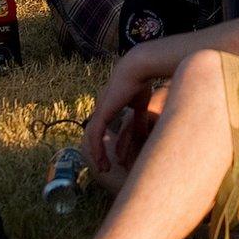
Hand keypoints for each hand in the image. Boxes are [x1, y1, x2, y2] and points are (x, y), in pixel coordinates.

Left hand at [84, 57, 157, 171]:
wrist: (137, 70)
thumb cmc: (140, 83)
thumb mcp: (141, 106)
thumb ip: (140, 119)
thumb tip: (144, 133)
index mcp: (109, 106)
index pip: (101, 128)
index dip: (103, 143)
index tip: (110, 156)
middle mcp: (101, 109)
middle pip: (94, 135)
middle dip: (98, 152)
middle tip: (104, 167)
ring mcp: (100, 110)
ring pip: (93, 138)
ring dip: (97, 154)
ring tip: (103, 168)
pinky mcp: (102, 113)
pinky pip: (95, 135)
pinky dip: (97, 148)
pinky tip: (101, 159)